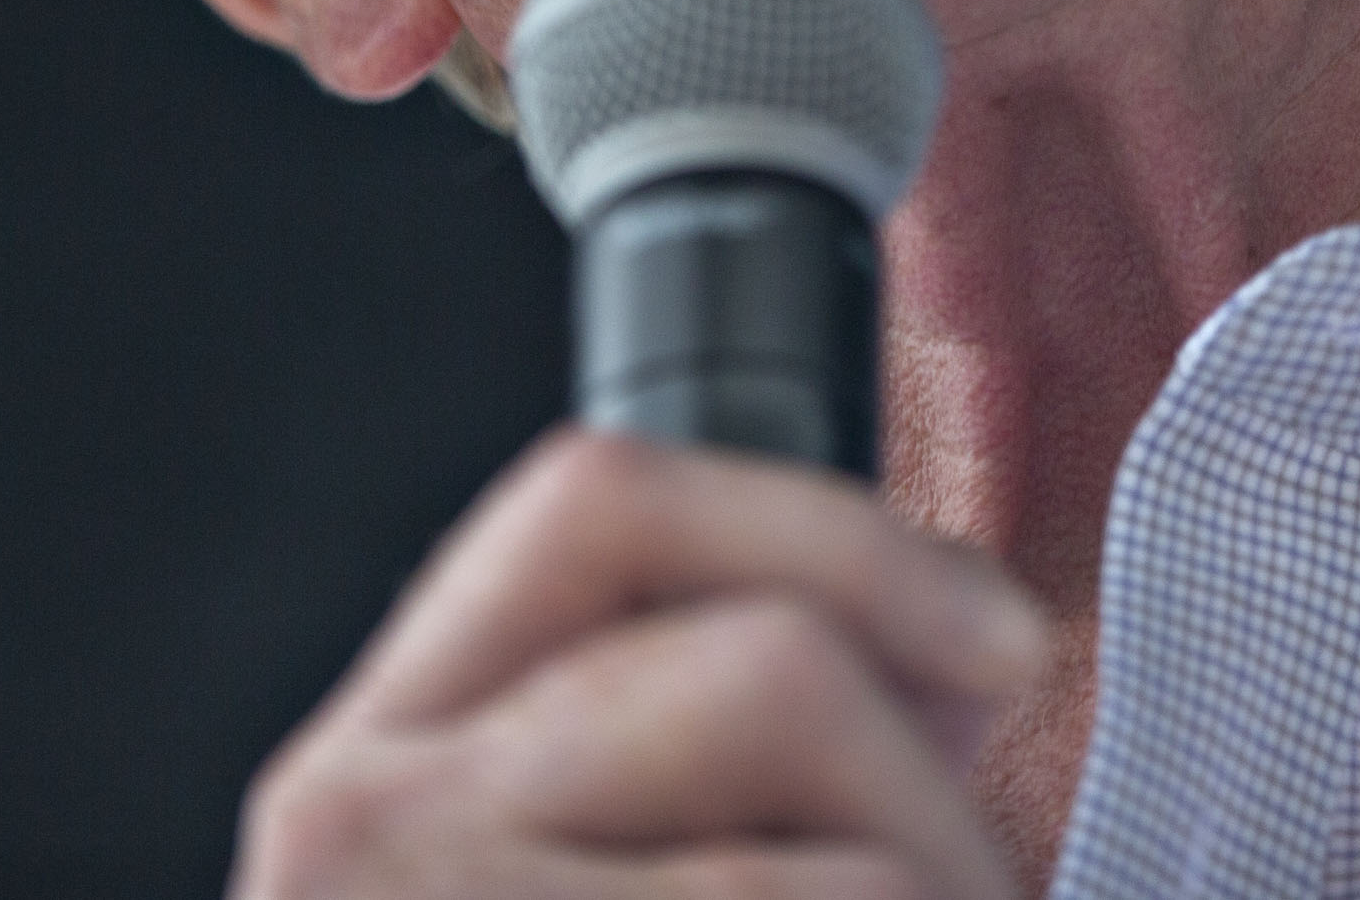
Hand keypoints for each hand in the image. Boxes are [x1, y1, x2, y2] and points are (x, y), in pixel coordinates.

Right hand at [233, 426, 1051, 897]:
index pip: (597, 499)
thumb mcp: (570, 873)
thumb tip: (965, 658)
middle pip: (762, 673)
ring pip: (833, 868)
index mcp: (376, 760)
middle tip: (988, 893)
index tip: (1003, 637)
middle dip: (939, 799)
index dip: (836, 531)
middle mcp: (356, 824)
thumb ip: (708, 745)